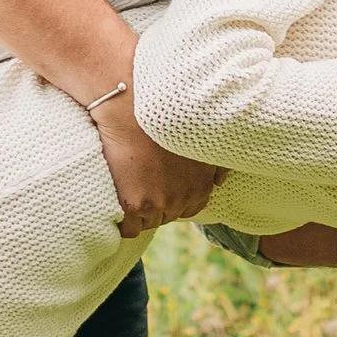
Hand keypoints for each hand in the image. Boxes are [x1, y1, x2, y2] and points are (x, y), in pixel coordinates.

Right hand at [93, 92, 219, 235]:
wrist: (129, 107)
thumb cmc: (162, 118)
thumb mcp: (199, 138)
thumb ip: (215, 165)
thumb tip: (219, 182)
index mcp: (201, 186)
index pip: (188, 209)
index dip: (171, 197)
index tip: (158, 184)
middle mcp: (184, 198)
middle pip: (167, 216)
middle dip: (155, 204)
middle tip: (140, 183)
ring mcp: (160, 203)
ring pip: (147, 224)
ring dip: (138, 213)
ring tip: (127, 190)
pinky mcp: (135, 205)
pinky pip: (127, 229)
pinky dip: (121, 220)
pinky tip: (116, 202)